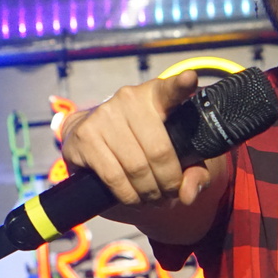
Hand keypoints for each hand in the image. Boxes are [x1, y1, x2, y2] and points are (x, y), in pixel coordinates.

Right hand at [60, 71, 213, 209]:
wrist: (90, 138)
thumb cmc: (141, 144)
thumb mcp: (174, 153)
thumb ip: (193, 172)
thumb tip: (188, 195)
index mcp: (155, 95)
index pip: (170, 90)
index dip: (181, 85)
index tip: (190, 79)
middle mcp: (128, 99)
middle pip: (158, 151)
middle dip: (168, 182)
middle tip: (170, 195)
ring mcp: (104, 116)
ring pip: (136, 168)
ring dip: (149, 193)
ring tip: (154, 199)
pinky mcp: (84, 136)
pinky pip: (114, 177)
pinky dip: (128, 196)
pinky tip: (134, 198)